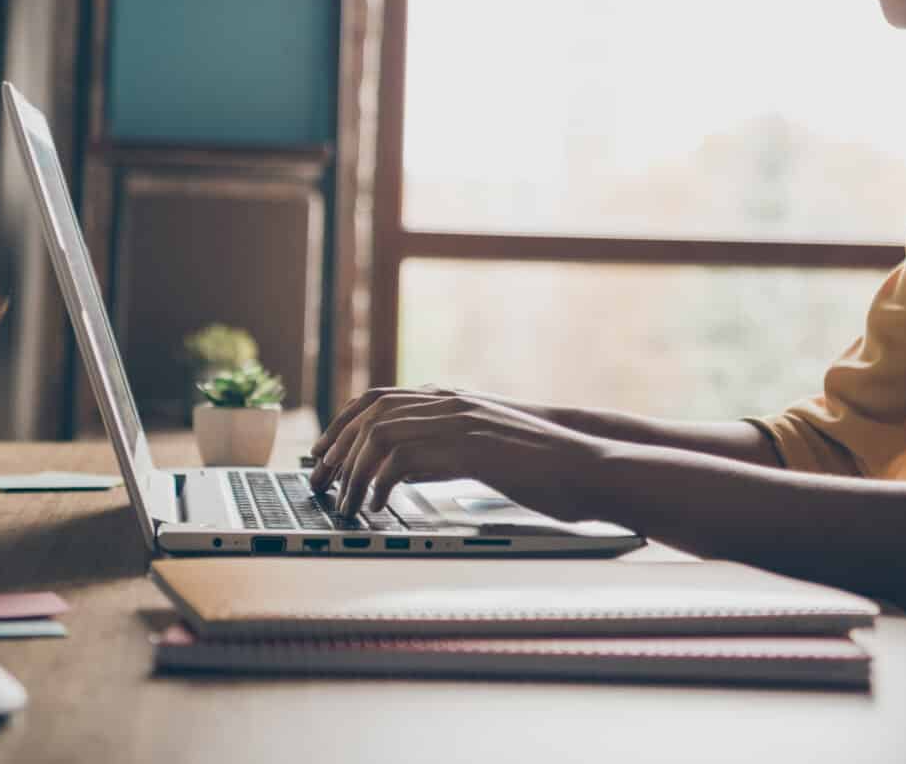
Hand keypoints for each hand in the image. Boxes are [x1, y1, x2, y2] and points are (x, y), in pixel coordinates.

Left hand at [308, 388, 610, 522]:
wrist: (585, 464)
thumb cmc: (540, 464)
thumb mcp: (484, 447)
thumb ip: (446, 447)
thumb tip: (407, 467)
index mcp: (450, 399)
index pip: (376, 397)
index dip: (341, 424)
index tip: (321, 454)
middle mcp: (449, 402)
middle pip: (369, 412)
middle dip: (337, 449)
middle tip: (321, 484)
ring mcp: (460, 421)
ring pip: (381, 434)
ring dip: (355, 471)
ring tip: (347, 504)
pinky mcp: (470, 448)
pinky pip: (408, 460)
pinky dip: (382, 484)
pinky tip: (380, 507)